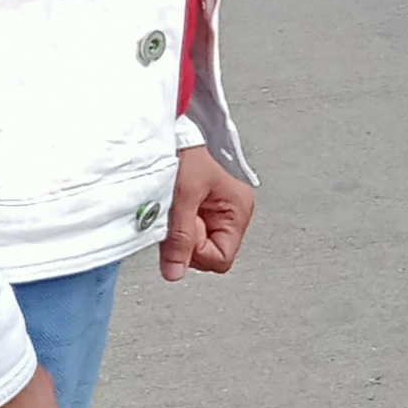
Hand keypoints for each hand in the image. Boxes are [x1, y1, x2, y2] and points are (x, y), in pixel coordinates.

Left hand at [161, 146, 255, 282]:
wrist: (168, 135)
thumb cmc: (183, 153)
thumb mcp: (182, 197)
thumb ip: (180, 238)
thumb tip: (176, 272)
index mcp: (239, 209)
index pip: (221, 258)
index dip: (198, 250)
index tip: (186, 229)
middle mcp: (232, 214)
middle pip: (210, 255)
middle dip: (189, 242)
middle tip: (180, 215)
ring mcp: (216, 214)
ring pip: (196, 246)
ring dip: (181, 233)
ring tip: (177, 208)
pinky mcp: (200, 212)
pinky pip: (188, 234)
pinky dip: (176, 227)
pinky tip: (174, 210)